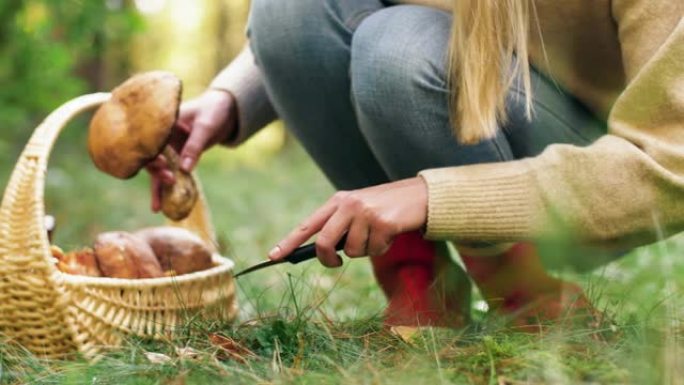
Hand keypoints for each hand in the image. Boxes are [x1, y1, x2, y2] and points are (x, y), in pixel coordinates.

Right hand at [146, 89, 237, 211]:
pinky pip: (173, 173)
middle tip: (168, 182)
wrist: (225, 111)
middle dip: (156, 174)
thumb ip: (194, 146)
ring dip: (159, 187)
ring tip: (156, 208)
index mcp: (163, 125)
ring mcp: (170, 149)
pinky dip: (170, 187)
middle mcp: (163, 138)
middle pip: (152, 159)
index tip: (161, 166)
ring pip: (160, 170)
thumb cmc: (213, 112)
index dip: (152, 155)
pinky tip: (166, 205)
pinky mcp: (179, 157)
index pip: (150, 142)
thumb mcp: (205, 127)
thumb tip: (184, 169)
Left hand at [268, 177, 428, 266]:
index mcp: (338, 201)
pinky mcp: (383, 222)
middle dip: (329, 259)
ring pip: (352, 251)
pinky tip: (390, 233)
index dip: (289, 242)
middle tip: (336, 262)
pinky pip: (374, 250)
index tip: (273, 256)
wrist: (420, 195)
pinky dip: (382, 248)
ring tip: (378, 235)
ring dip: (365, 251)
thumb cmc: (386, 207)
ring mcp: (365, 213)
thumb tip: (323, 253)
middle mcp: (348, 204)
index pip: (308, 224)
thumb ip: (340, 225)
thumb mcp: (359, 210)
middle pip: (325, 243)